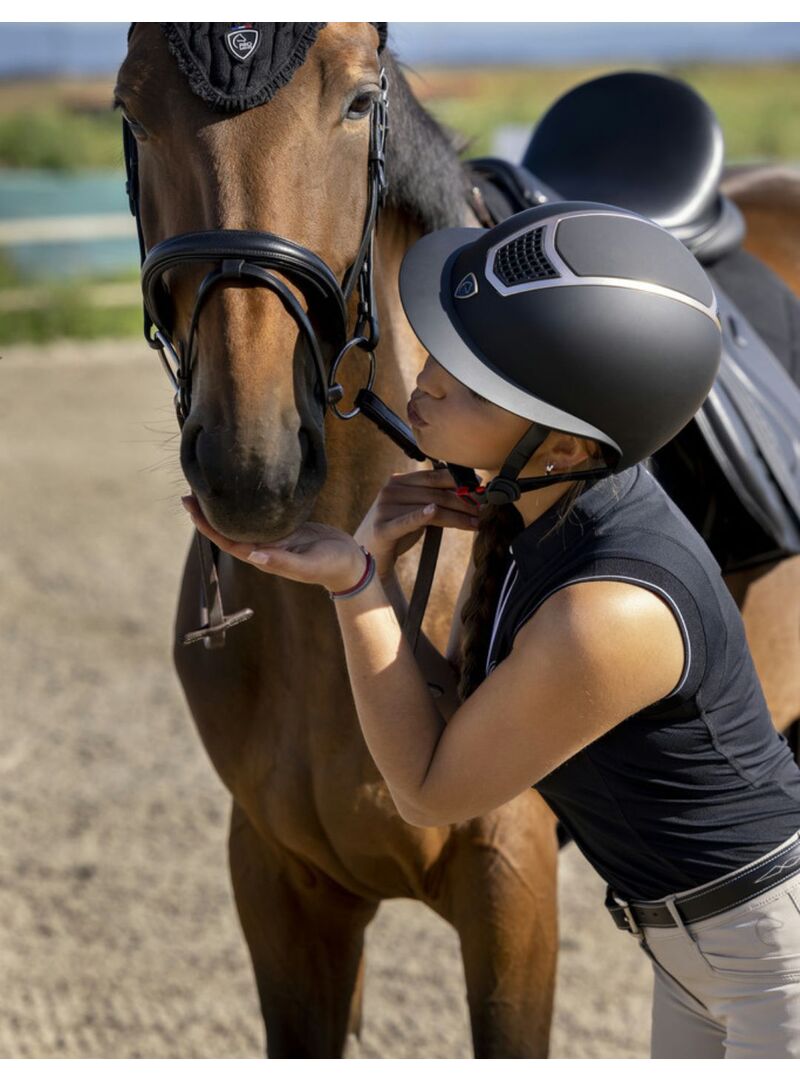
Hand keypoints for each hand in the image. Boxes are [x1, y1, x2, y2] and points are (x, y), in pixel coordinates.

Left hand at [181, 496, 367, 593]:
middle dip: (207, 514)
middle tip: (189, 492)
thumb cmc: (331, 565)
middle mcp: (263, 547)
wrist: (350, 563)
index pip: (226, 541)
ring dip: (222, 508)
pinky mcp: (284, 528)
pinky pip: (258, 515)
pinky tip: (239, 490)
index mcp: (263, 557)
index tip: (191, 508)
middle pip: (227, 530)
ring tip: (207, 487)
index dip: (206, 526)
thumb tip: (254, 555)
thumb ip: (281, 561)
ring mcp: (273, 538)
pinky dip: (245, 503)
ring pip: (240, 522)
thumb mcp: (307, 564)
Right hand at [354, 465, 480, 579]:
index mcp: (398, 481)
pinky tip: (434, 512)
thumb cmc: (395, 532)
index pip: (434, 476)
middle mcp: (390, 491)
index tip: (480, 486)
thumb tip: (468, 494)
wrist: (367, 557)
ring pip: (430, 508)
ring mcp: (385, 509)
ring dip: (457, 516)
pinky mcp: (382, 528)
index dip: (459, 480)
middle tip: (484, 509)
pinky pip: (406, 521)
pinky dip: (420, 516)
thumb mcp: (415, 511)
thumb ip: (433, 499)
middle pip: (435, 493)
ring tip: (476, 522)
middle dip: (464, 501)